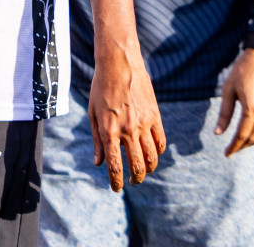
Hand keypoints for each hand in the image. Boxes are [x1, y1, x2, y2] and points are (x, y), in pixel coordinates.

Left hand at [89, 46, 164, 191]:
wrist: (119, 64)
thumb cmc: (101, 88)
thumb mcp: (93, 113)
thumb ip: (97, 140)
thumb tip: (98, 163)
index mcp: (109, 130)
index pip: (115, 166)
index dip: (116, 181)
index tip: (116, 188)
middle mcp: (128, 130)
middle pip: (137, 167)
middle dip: (134, 179)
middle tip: (131, 182)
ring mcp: (144, 124)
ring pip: (152, 158)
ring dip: (148, 169)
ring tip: (142, 171)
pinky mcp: (155, 116)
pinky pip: (161, 142)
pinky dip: (158, 153)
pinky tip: (152, 154)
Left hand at [217, 48, 253, 155]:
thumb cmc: (243, 70)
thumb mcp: (228, 89)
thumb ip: (225, 113)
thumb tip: (218, 133)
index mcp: (252, 108)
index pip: (242, 135)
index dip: (233, 146)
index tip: (226, 153)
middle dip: (243, 145)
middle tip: (233, 148)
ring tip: (243, 141)